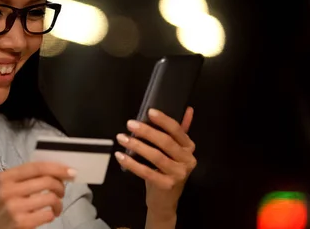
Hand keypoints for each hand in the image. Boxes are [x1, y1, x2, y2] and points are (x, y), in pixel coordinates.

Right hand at [0, 161, 75, 228]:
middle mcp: (8, 190)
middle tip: (61, 192)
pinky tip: (47, 216)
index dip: (57, 168)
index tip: (70, 172)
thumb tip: (59, 171)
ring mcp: (14, 207)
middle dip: (60, 186)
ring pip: (50, 198)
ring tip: (56, 207)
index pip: (37, 167)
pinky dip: (52, 215)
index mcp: (6, 177)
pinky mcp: (21, 223)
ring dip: (58, 203)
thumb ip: (28, 177)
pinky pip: (47, 214)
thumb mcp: (9, 187)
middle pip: (47, 181)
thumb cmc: (5, 206)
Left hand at [114, 107, 196, 221]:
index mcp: (189, 148)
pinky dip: (132, 163)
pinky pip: (146, 172)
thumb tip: (188, 109)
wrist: (165, 200)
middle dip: (146, 131)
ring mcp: (179, 174)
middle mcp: (188, 160)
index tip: (149, 111)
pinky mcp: (167, 185)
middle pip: (166, 142)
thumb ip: (179, 131)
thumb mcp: (173, 151)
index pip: (177, 130)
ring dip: (137, 145)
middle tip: (129, 124)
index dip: (164, 120)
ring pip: (156, 156)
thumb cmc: (166, 170)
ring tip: (122, 138)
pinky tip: (120, 156)